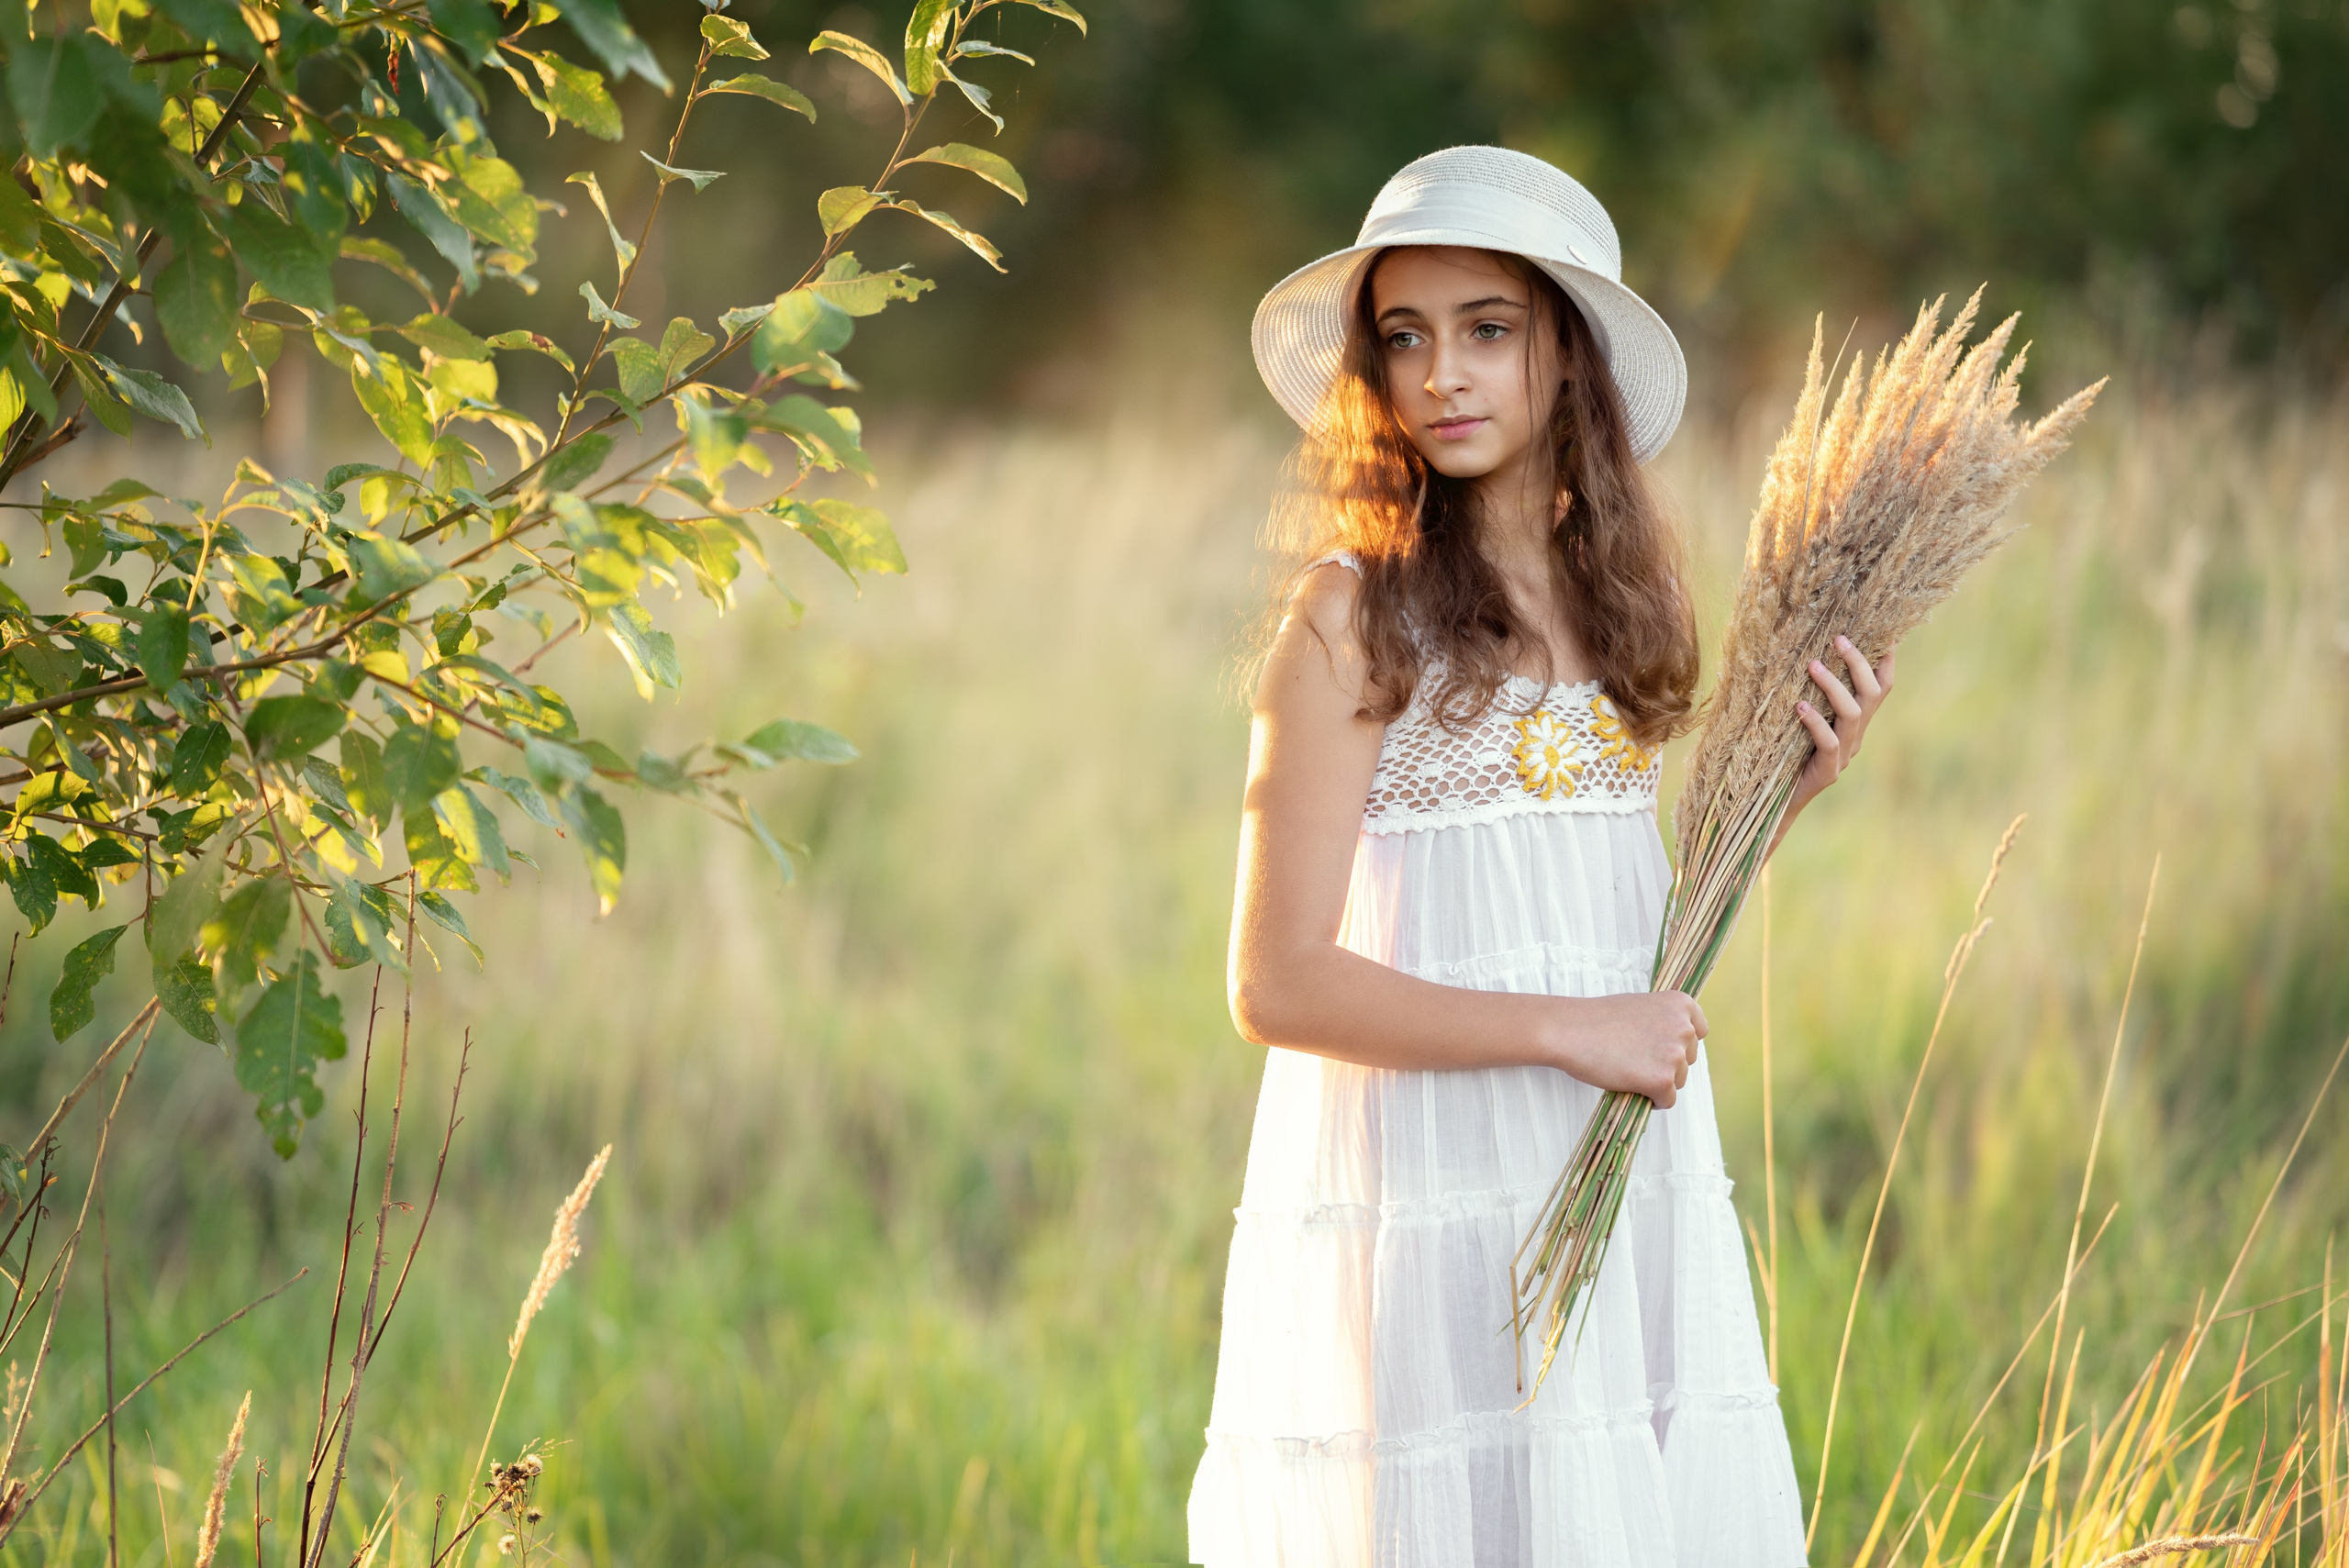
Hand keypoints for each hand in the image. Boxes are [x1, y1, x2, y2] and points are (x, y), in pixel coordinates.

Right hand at [1552, 991, 1706, 1108]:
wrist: (1570, 1030)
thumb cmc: (1598, 1019)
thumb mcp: (1641, 1007)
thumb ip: (1664, 1021)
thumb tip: (1676, 1044)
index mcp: (1682, 1004)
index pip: (1698, 1032)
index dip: (1677, 1043)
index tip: (1657, 1046)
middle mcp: (1684, 1027)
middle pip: (1688, 1060)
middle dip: (1666, 1064)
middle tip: (1634, 1059)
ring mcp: (1675, 1054)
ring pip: (1678, 1081)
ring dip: (1656, 1082)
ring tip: (1628, 1070)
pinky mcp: (1662, 1079)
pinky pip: (1666, 1100)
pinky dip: (1651, 1100)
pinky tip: (1631, 1087)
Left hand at [1791, 635, 1895, 811]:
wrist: (1775, 802)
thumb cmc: (1784, 752)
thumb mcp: (1800, 719)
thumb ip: (1810, 693)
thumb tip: (1800, 652)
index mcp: (1856, 721)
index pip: (1882, 686)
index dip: (1885, 660)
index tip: (1881, 630)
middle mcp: (1856, 735)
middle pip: (1873, 693)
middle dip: (1858, 663)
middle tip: (1838, 639)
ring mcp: (1845, 754)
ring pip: (1853, 713)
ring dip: (1833, 686)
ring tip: (1812, 665)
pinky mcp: (1828, 772)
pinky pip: (1829, 743)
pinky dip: (1816, 723)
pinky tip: (1799, 708)